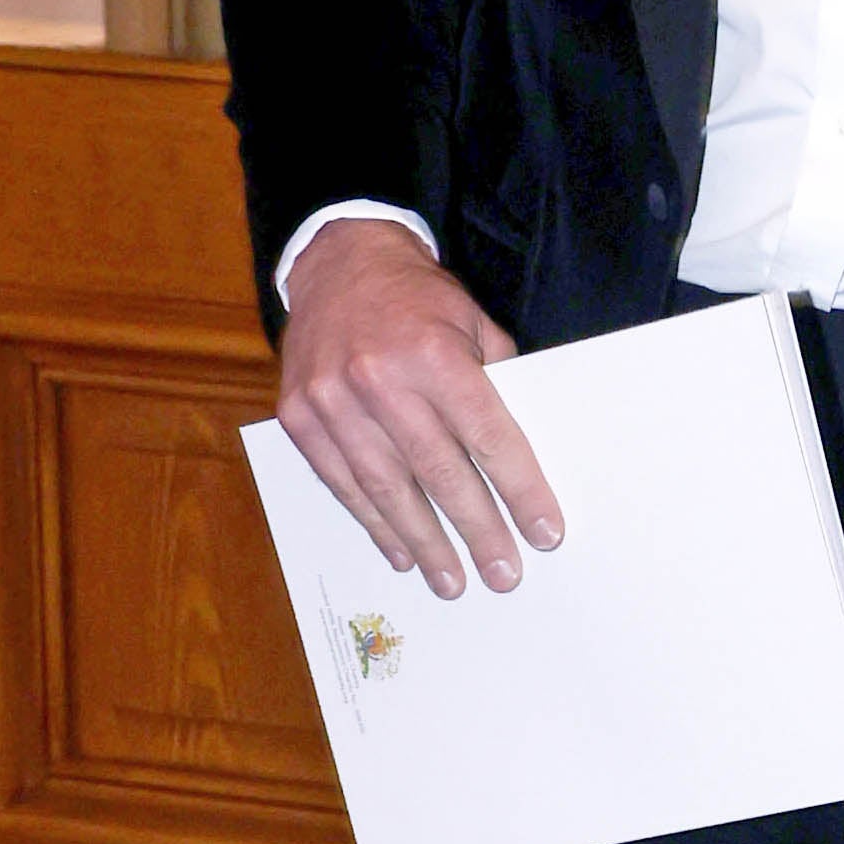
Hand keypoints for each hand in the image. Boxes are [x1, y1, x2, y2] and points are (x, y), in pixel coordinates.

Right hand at [275, 219, 562, 596]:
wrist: (338, 262)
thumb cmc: (419, 300)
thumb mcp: (473, 324)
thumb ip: (498, 385)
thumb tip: (521, 460)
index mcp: (433, 354)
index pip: (488, 437)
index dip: (520, 490)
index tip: (545, 533)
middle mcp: (379, 379)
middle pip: (440, 473)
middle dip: (477, 531)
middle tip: (504, 575)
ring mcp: (332, 401)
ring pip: (387, 489)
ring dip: (425, 542)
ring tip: (453, 581)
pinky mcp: (299, 417)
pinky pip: (343, 484)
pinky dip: (375, 523)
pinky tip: (402, 552)